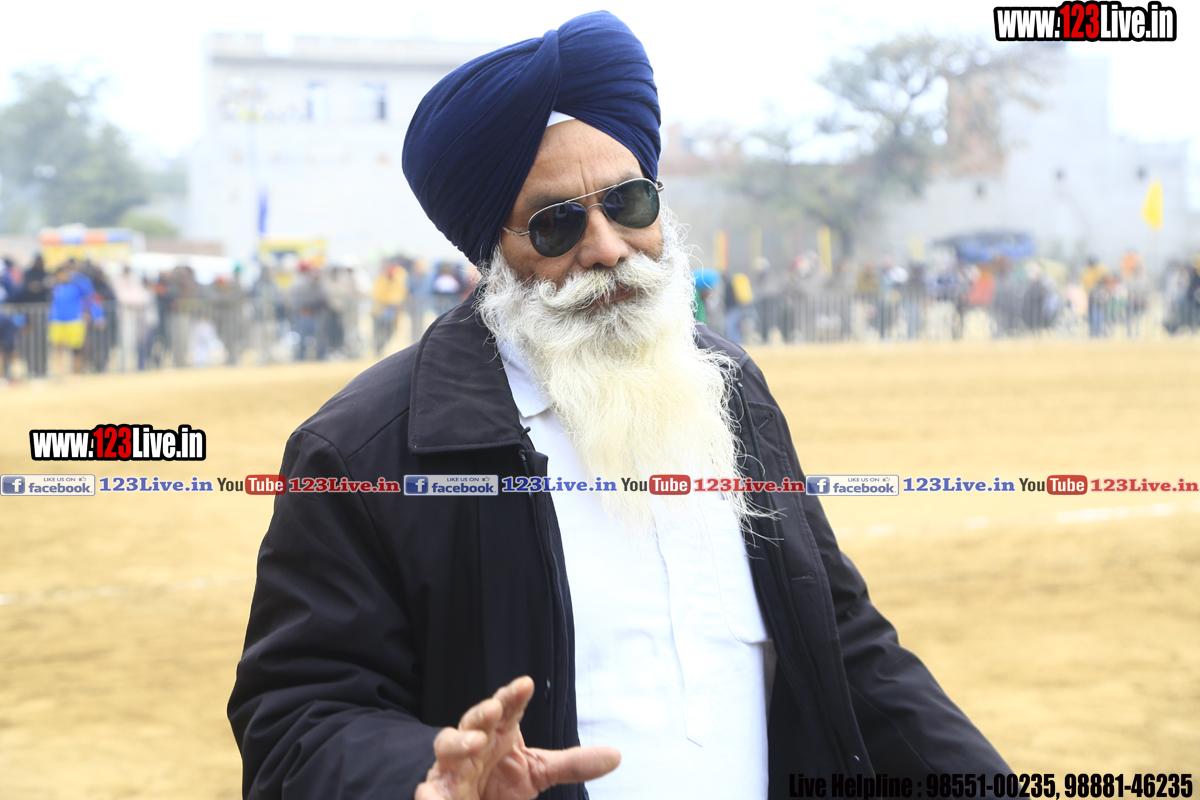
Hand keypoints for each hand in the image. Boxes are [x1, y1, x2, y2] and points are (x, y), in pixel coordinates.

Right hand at [414, 676, 619, 799]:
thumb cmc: (499, 780)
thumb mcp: (538, 772)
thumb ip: (573, 764)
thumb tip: (617, 755)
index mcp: (499, 733)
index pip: (506, 708)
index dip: (513, 696)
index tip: (526, 685)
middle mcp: (473, 744)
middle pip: (474, 720)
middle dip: (483, 713)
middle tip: (495, 710)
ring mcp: (452, 767)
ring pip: (447, 746)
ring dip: (458, 742)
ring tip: (473, 744)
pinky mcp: (437, 792)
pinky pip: (429, 790)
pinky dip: (429, 792)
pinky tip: (430, 793)